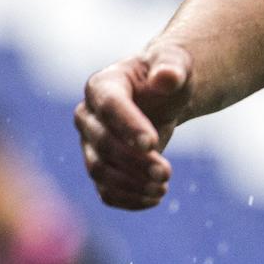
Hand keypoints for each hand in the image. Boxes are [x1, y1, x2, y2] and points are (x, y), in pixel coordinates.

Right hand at [75, 43, 194, 208]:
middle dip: (134, 161)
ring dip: (131, 184)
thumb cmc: (168, 74)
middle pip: (103, 144)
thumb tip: (166, 77)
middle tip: (166, 172)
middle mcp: (87, 115)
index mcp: (101, 85)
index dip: (128, 126)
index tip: (152, 143)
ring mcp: (89, 143)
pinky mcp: (99, 165)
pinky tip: (154, 199)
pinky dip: (128, 199)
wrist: (162, 95)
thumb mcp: (175, 63)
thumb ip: (171, 66)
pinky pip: (105, 190)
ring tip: (162, 187)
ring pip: (99, 171)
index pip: (109, 107)